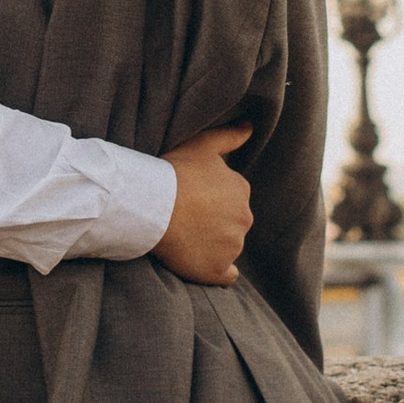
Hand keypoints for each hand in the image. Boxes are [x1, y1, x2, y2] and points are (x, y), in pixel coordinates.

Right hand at [156, 124, 251, 283]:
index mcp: (242, 190)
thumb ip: (231, 136)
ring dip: (212, 244)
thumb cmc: (174, 172)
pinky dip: (218, 271)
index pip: (232, 199)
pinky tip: (202, 263)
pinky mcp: (216, 270)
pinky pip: (226, 276)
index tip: (191, 198)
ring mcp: (232, 247)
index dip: (210, 199)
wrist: (151, 206)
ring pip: (227, 247)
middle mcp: (244, 219)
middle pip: (232, 223)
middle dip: (214, 222)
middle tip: (186, 218)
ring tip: (185, 237)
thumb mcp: (203, 145)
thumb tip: (252, 126)